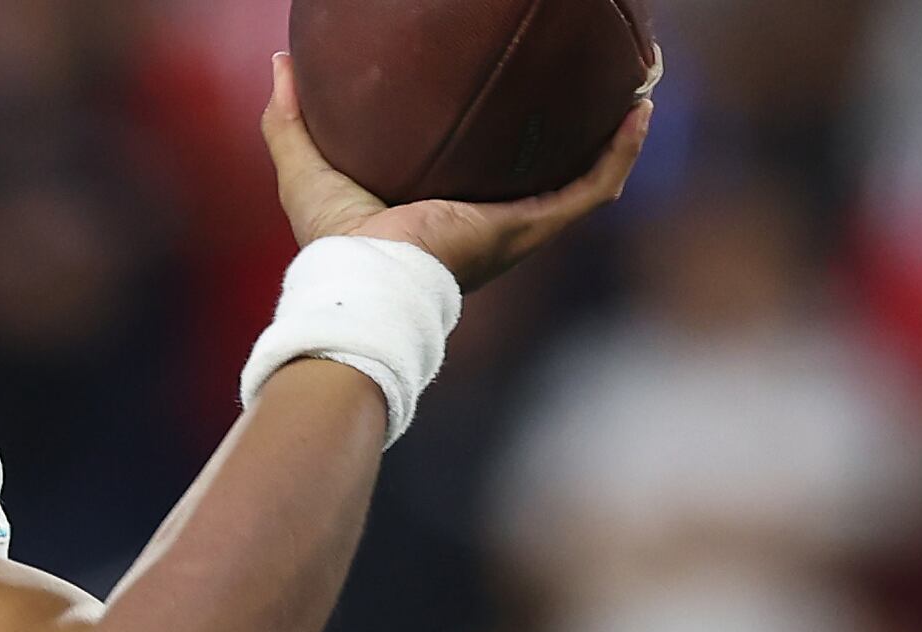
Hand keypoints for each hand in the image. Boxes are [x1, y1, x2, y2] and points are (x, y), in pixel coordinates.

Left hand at [262, 53, 650, 292]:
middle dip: (570, 134)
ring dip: (614, 139)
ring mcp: (514, 228)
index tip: (511, 98)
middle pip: (540, 173)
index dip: (500, 138)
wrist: (364, 282)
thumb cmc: (332, 242)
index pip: (480, 174)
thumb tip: (282, 60)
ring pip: (581, 180)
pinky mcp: (529, 228)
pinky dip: (618, 154)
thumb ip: (290, 117)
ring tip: (636, 91)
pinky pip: (590, 189)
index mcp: (439, 213)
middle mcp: (485, 222)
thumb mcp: (305, 166)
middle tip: (588, 88)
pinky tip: (638, 111)